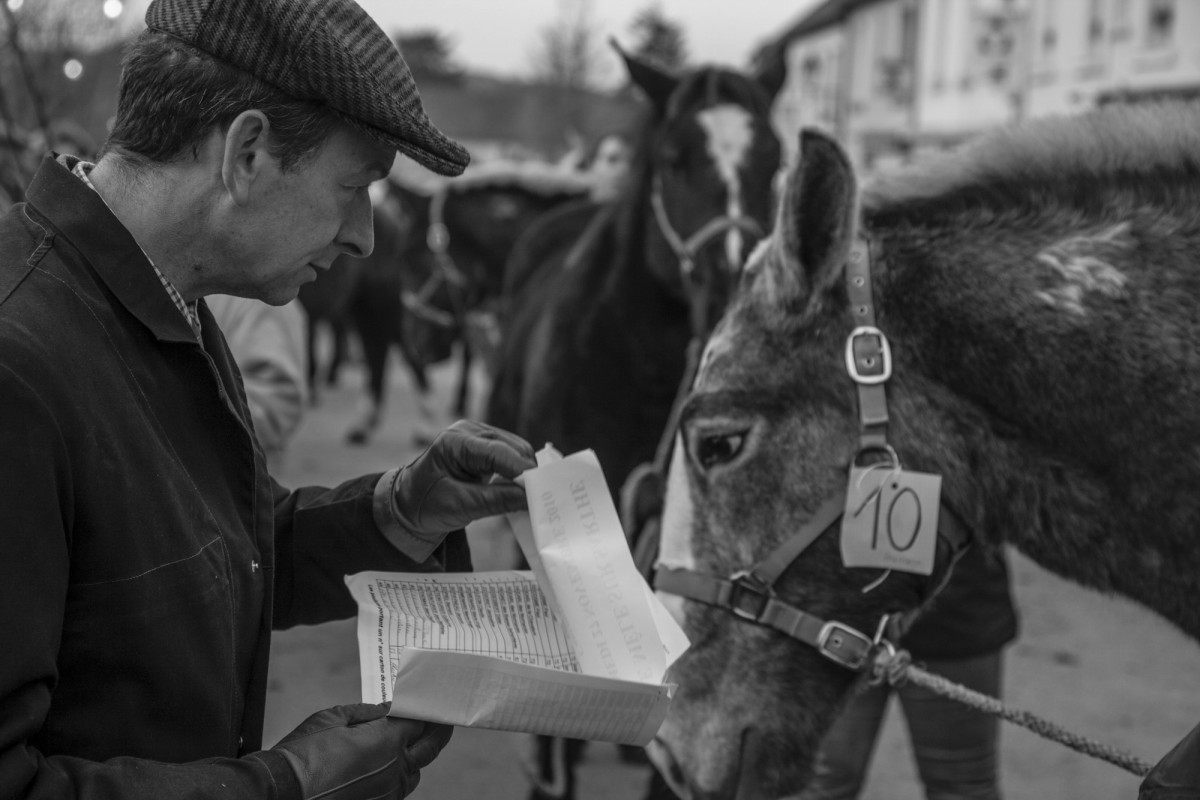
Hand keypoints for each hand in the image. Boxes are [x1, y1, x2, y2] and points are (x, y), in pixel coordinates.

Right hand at [271, 703, 451, 799]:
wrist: (281, 791)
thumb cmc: (304, 752)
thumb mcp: (333, 717)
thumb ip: (367, 711)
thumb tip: (387, 709)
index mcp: (387, 740)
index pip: (421, 723)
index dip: (428, 712)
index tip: (434, 705)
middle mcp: (394, 768)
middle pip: (429, 748)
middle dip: (438, 733)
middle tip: (443, 723)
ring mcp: (387, 792)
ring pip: (414, 774)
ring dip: (416, 758)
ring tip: (413, 745)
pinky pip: (396, 791)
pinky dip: (397, 777)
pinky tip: (386, 768)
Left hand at [392, 419, 535, 534]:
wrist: (407, 506)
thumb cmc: (426, 505)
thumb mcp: (461, 507)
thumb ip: (498, 501)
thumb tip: (532, 499)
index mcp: (455, 441)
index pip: (498, 452)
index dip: (522, 471)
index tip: (541, 491)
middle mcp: (469, 431)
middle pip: (512, 447)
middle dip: (527, 473)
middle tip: (542, 499)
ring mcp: (477, 435)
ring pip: (517, 450)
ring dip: (526, 473)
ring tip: (532, 497)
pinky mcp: (484, 446)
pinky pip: (511, 455)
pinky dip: (519, 472)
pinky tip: (522, 489)